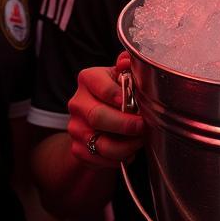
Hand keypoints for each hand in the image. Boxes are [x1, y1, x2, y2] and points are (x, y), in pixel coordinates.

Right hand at [66, 52, 143, 167]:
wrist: (98, 119)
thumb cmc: (117, 92)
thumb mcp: (122, 75)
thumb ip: (127, 66)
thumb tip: (126, 61)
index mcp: (88, 79)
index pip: (101, 87)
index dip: (119, 96)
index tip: (135, 104)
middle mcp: (77, 102)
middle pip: (98, 117)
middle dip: (125, 125)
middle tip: (144, 127)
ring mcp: (75, 127)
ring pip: (100, 143)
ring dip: (126, 146)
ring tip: (140, 141)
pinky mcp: (77, 149)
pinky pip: (99, 159)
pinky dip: (118, 159)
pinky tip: (129, 152)